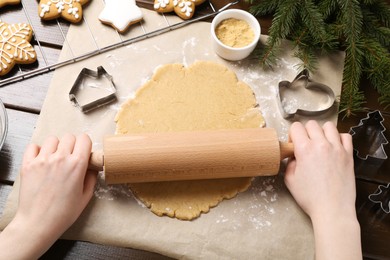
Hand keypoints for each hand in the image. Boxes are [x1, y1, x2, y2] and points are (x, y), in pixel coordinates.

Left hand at [0, 133, 96, 258]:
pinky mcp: (28, 164)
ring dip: (56, 146)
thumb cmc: (62, 214)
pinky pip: (34, 146)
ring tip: (55, 159)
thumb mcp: (86, 197)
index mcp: (77, 165)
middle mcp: (60, 159)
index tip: (84, 151)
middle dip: (72, 145)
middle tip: (71, 157)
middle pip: (69, 137)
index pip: (84, 139)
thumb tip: (92, 168)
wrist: (38, 223)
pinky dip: (38, 150)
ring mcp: (42, 160)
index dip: (86, 144)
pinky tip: (42, 160)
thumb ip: (91, 178)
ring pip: (52, 139)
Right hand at [284, 120, 355, 218]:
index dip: (292, 135)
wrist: (332, 209)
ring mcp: (337, 148)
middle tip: (306, 145)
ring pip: (329, 126)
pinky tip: (334, 147)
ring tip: (320, 144)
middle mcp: (321, 145)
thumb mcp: (289, 180)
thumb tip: (294, 156)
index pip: (296, 127)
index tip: (294, 145)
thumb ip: (289, 163)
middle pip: (312, 124)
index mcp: (304, 149)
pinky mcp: (348, 155)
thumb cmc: (310, 197)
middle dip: (306, 132)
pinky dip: (338, 138)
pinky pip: (345, 136)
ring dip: (322, 132)